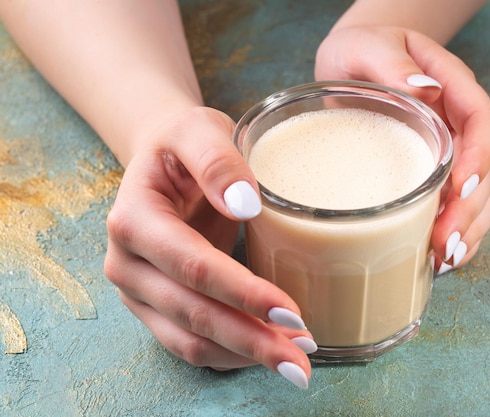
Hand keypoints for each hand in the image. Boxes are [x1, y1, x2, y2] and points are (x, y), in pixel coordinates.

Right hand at [103, 107, 314, 387]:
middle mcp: (127, 264)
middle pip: (193, 314)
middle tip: (303, 359)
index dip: (242, 293)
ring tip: (296, 359)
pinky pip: (190, 344)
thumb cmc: (183, 143)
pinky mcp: (155, 307)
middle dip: (251, 340)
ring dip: (244, 354)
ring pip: (191, 341)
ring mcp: (138, 292)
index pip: (193, 266)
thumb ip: (217, 161)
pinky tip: (268, 352)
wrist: (163, 161)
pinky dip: (231, 354)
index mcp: (133, 219)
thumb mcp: (198, 129)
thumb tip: (245, 204)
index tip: (291, 312)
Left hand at [315, 26, 489, 272]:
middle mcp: (458, 123)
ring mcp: (450, 151)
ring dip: (466, 231)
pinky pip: (455, 205)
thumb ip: (393, 63)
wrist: (353, 61)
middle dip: (468, 210)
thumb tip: (425, 90)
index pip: (480, 123)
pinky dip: (453, 233)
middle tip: (443, 242)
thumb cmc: (361, 50)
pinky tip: (438, 259)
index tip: (458, 189)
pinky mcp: (434, 173)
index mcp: (452, 88)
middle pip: (484, 169)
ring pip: (477, 195)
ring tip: (443, 260)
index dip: (478, 158)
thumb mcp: (368, 46)